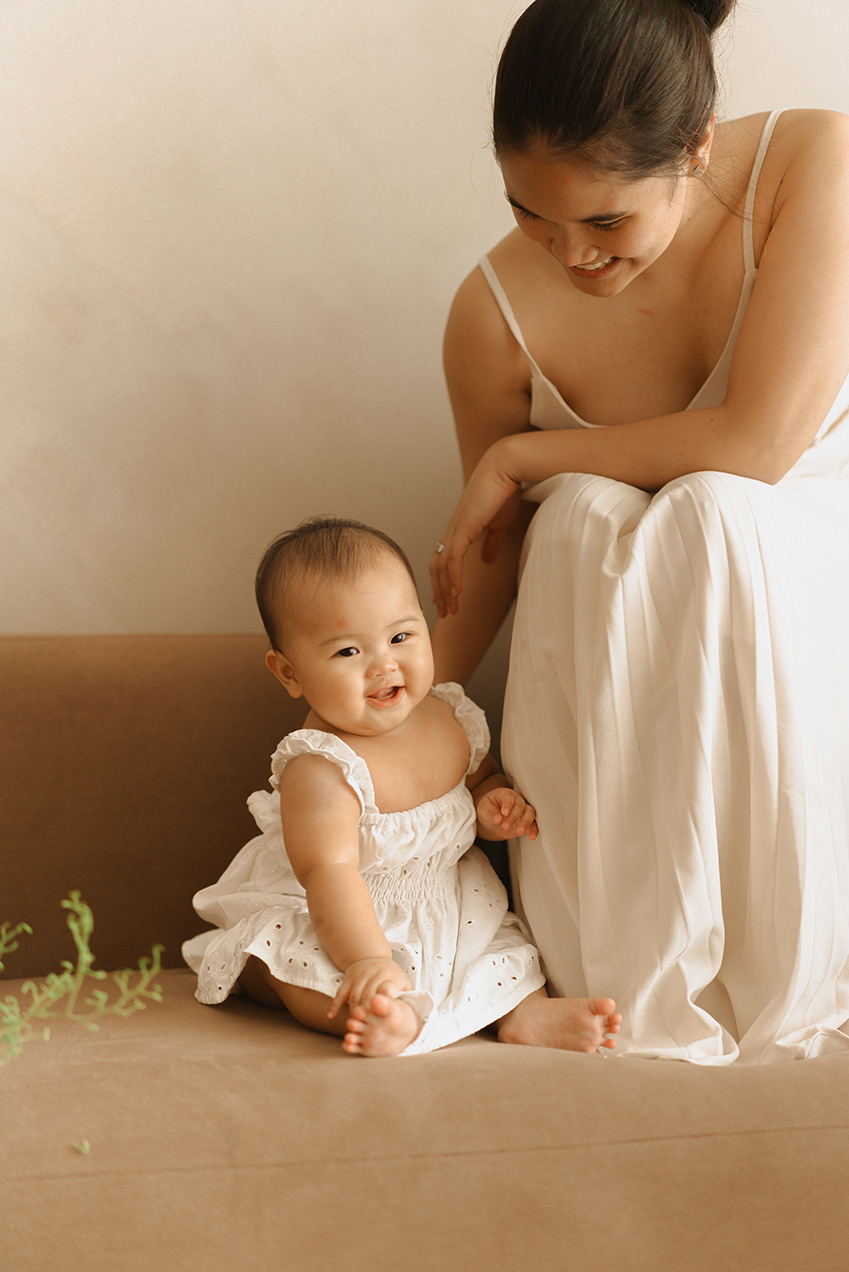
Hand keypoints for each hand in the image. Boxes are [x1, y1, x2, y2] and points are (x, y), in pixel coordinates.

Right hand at [327, 957, 410, 1018]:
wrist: (371, 955)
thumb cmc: (389, 976)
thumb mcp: (402, 984)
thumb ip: (404, 999)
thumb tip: (404, 1017)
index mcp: (391, 977)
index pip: (386, 992)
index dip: (382, 1006)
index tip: (380, 1019)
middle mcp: (375, 974)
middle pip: (368, 997)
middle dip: (366, 1014)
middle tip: (366, 1028)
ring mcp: (360, 975)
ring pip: (354, 997)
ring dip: (353, 1013)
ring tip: (355, 1025)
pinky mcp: (348, 978)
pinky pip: (340, 992)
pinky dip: (335, 1005)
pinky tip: (331, 1016)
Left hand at [431, 439, 520, 616]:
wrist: (505, 469)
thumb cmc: (503, 492)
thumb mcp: (497, 524)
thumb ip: (490, 543)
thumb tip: (486, 561)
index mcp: (459, 530)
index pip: (444, 561)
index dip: (443, 582)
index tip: (447, 600)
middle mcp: (452, 531)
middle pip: (437, 567)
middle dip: (440, 592)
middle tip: (445, 612)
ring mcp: (455, 529)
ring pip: (442, 567)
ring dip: (446, 590)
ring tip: (451, 609)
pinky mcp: (463, 528)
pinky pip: (453, 558)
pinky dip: (454, 577)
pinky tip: (457, 592)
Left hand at [476, 787, 538, 840]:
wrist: (492, 818)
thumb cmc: (488, 809)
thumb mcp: (483, 809)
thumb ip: (489, 812)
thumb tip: (497, 818)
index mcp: (506, 795)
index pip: (509, 797)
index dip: (508, 805)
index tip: (504, 813)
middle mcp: (517, 801)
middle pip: (520, 806)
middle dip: (514, 817)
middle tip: (505, 826)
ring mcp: (523, 811)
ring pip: (530, 813)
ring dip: (526, 822)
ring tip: (520, 831)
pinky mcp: (526, 822)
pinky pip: (533, 825)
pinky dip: (534, 830)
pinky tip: (532, 837)